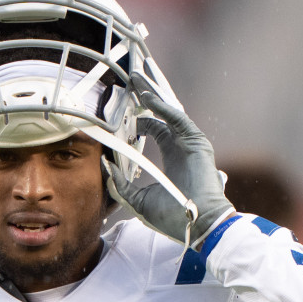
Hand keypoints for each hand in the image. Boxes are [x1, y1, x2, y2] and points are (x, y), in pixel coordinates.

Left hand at [105, 72, 234, 246]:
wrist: (197, 225)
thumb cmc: (173, 218)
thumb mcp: (139, 201)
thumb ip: (122, 185)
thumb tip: (105, 168)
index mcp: (170, 156)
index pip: (153, 128)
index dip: (137, 118)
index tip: (120, 109)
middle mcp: (180, 145)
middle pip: (160, 113)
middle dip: (145, 95)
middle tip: (129, 79)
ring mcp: (189, 142)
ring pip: (169, 110)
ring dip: (152, 93)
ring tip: (136, 76)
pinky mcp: (196, 142)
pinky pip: (177, 118)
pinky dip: (161, 107)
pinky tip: (146, 97)